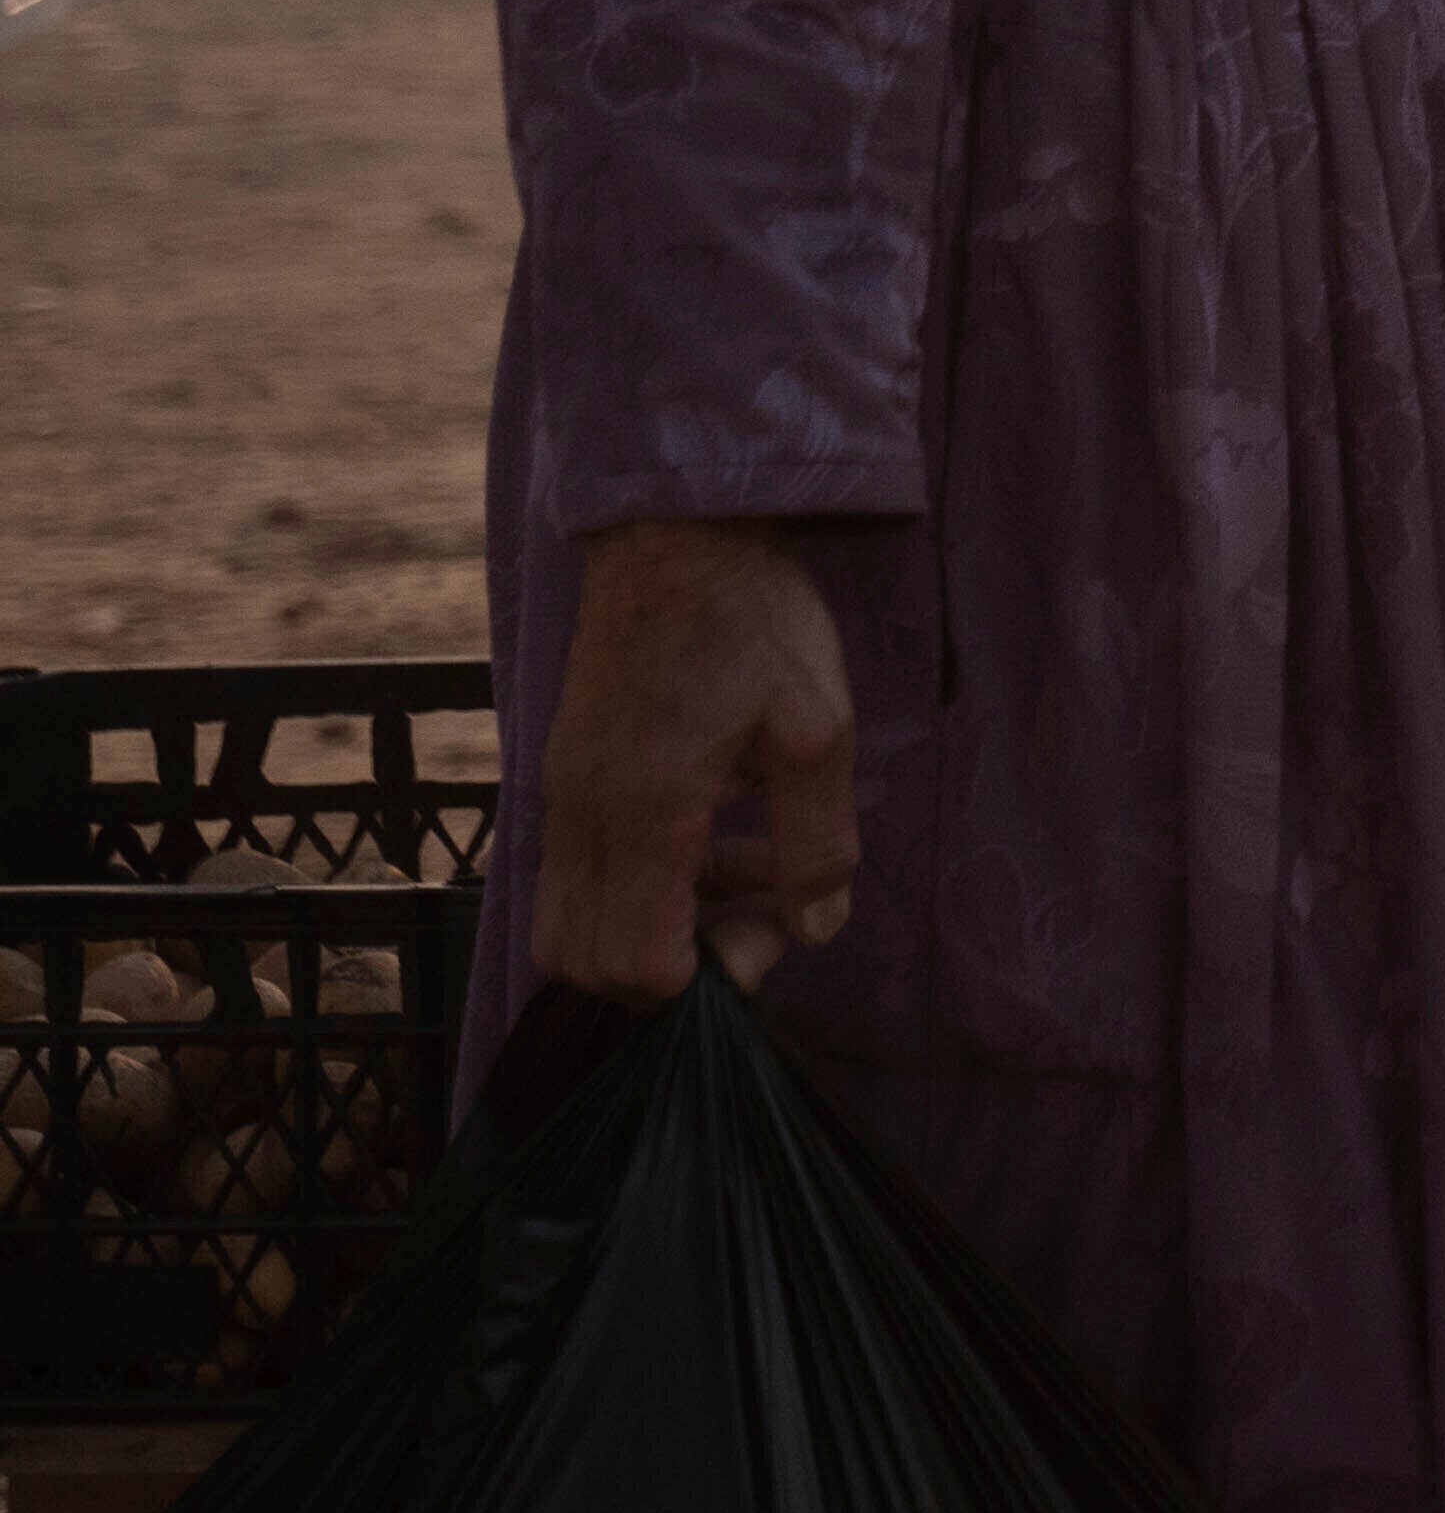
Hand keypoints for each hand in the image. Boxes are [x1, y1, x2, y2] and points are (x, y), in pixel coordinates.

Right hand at [531, 514, 864, 997]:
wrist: (674, 533)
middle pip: (587, 964)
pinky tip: (717, 829)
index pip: (636, 968)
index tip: (777, 929)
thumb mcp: (817, 728)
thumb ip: (817, 840)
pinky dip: (638, 883)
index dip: (709, 979)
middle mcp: (577, 819)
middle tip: (762, 912)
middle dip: (674, 968)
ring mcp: (558, 797)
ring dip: (659, 923)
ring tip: (757, 865)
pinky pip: (577, 872)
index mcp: (641, 816)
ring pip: (572, 922)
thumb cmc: (753, 621)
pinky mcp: (560, 775)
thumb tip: (817, 929)